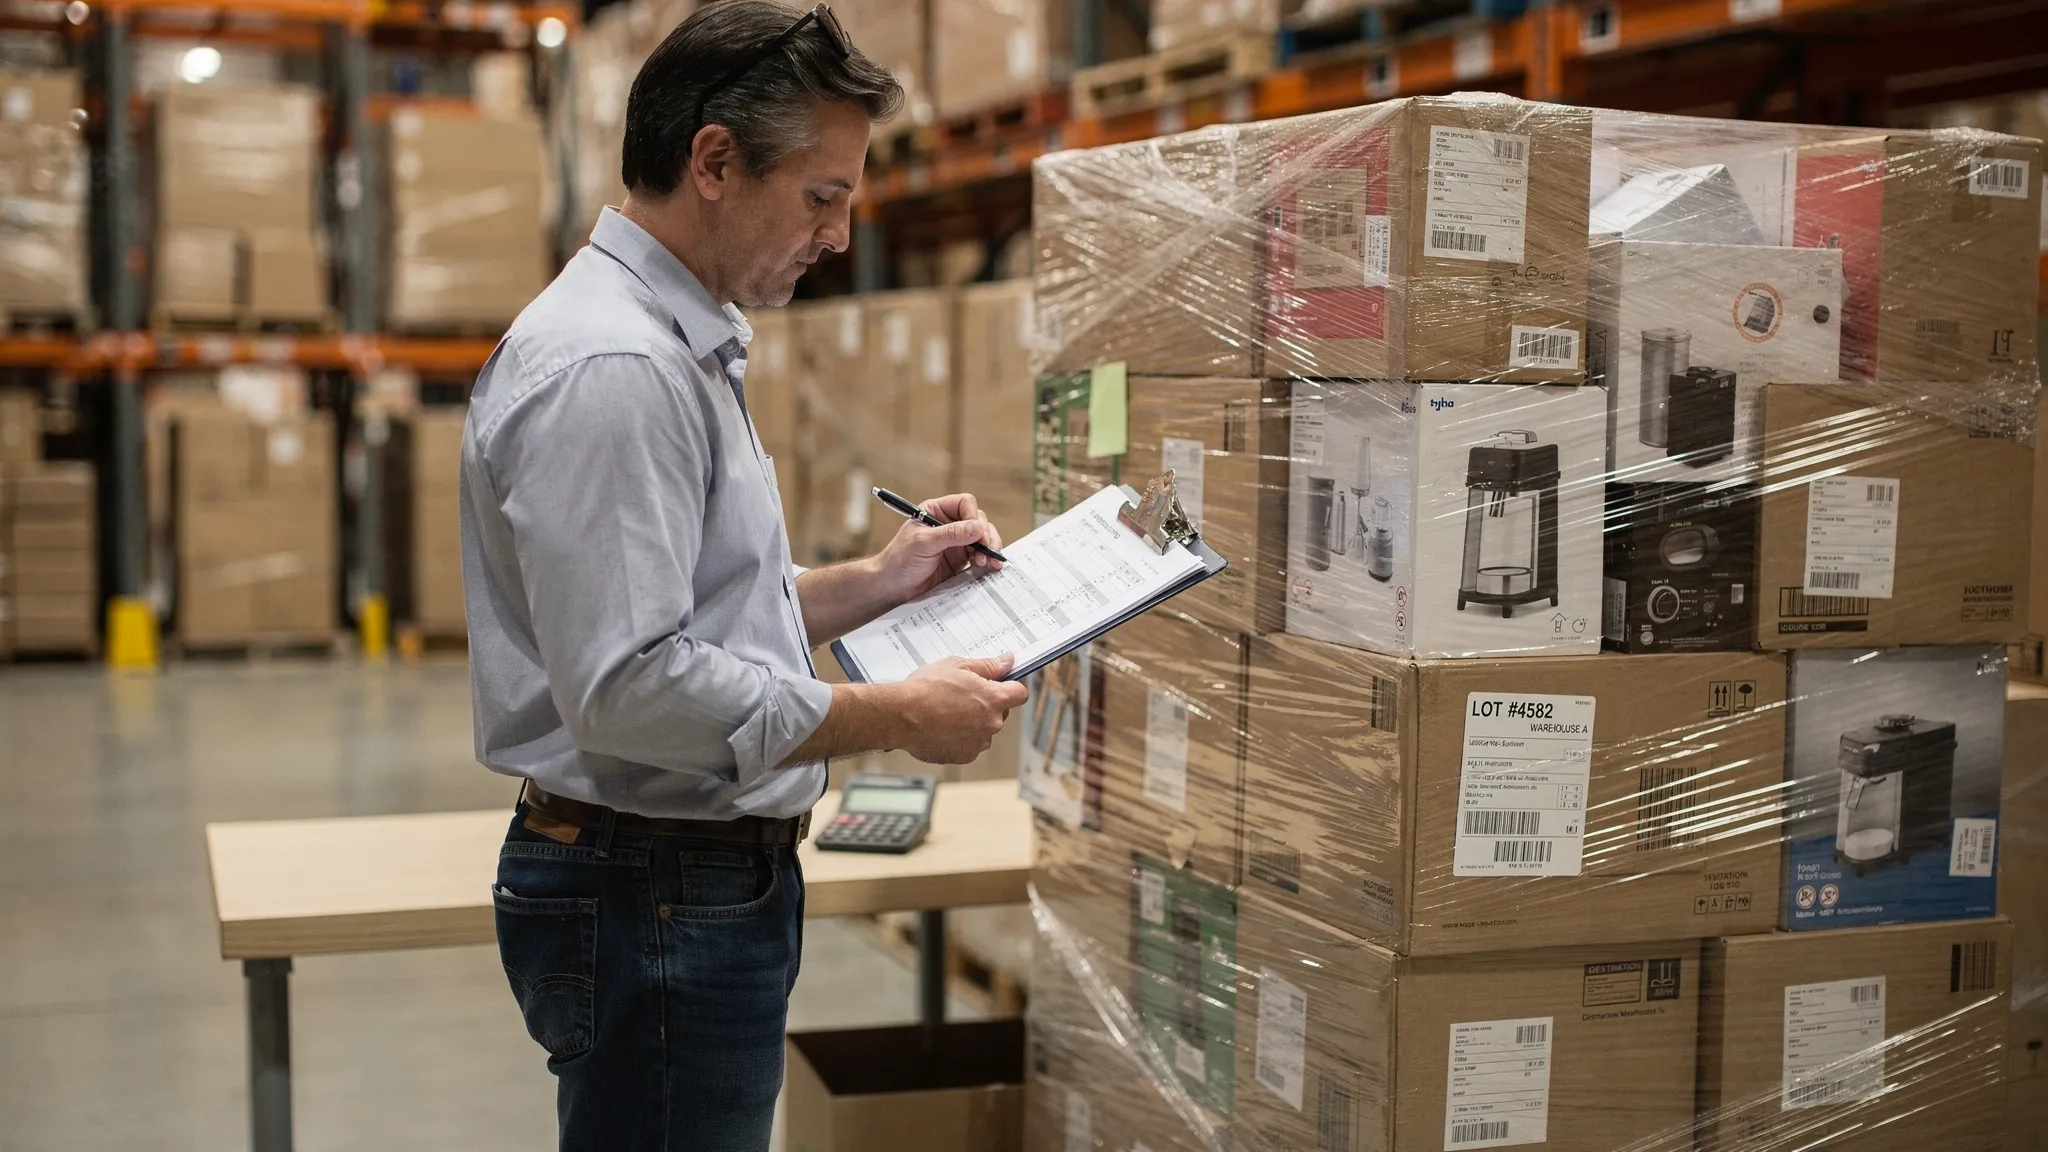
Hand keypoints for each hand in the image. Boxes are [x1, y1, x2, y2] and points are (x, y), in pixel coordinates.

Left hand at [871, 492, 1005, 603]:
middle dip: (985, 534)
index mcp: (936, 512)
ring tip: (989, 561)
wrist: (892, 588)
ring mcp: (955, 543)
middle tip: (986, 550)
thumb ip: (951, 534)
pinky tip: (990, 567)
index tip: (976, 533)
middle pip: (977, 520)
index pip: (964, 503)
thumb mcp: (924, 543)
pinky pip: (979, 555)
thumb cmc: (900, 561)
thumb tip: (978, 527)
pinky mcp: (959, 560)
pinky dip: (988, 559)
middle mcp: (948, 524)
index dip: (973, 516)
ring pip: (982, 537)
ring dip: (990, 547)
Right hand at [894, 654, 1029, 764]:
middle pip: (1000, 713)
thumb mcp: (958, 666)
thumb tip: (1007, 662)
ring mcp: (978, 743)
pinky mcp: (963, 756)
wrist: (900, 715)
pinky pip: (968, 745)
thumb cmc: (926, 688)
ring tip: (946, 712)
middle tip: (961, 696)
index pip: (1020, 694)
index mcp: (994, 699)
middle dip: (986, 705)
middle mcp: (992, 724)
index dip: (1010, 688)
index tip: (998, 685)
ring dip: (972, 723)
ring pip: (983, 730)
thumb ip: (988, 666)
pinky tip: (940, 727)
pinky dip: (958, 738)